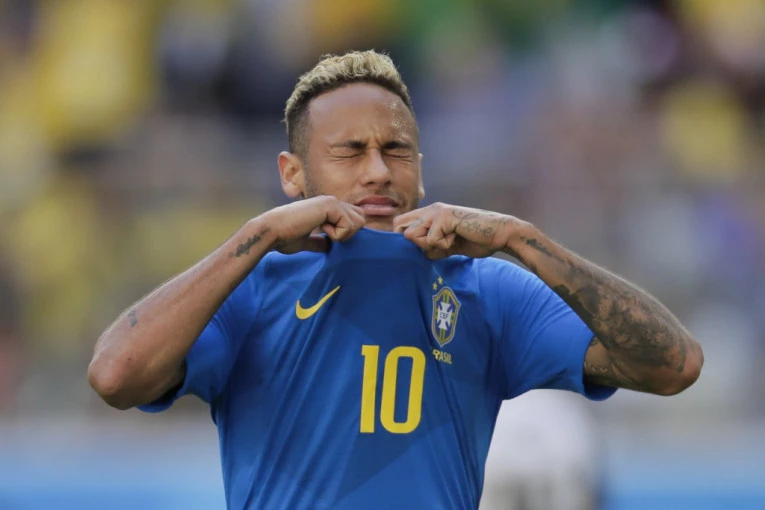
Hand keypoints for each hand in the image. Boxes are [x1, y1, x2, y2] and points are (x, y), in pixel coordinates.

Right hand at [261, 196, 365, 253]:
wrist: (272, 232)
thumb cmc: (284, 237)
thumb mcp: (306, 241)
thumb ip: (319, 242)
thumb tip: (329, 247)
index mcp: (327, 209)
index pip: (353, 220)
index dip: (347, 234)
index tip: (328, 240)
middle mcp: (331, 202)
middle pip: (361, 219)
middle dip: (349, 234)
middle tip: (329, 237)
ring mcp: (331, 201)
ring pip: (358, 222)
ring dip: (343, 234)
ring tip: (323, 233)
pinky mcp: (330, 205)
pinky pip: (348, 225)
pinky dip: (337, 234)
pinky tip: (320, 229)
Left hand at [393, 203, 523, 258]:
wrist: (498, 234)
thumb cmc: (475, 240)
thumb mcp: (445, 246)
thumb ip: (429, 247)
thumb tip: (410, 254)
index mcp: (429, 214)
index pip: (399, 223)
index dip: (402, 239)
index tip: (418, 250)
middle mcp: (430, 209)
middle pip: (399, 227)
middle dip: (413, 243)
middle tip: (434, 246)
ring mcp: (436, 211)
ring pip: (412, 235)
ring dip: (429, 245)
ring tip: (449, 241)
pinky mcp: (444, 217)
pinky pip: (430, 239)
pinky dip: (443, 246)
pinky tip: (457, 238)